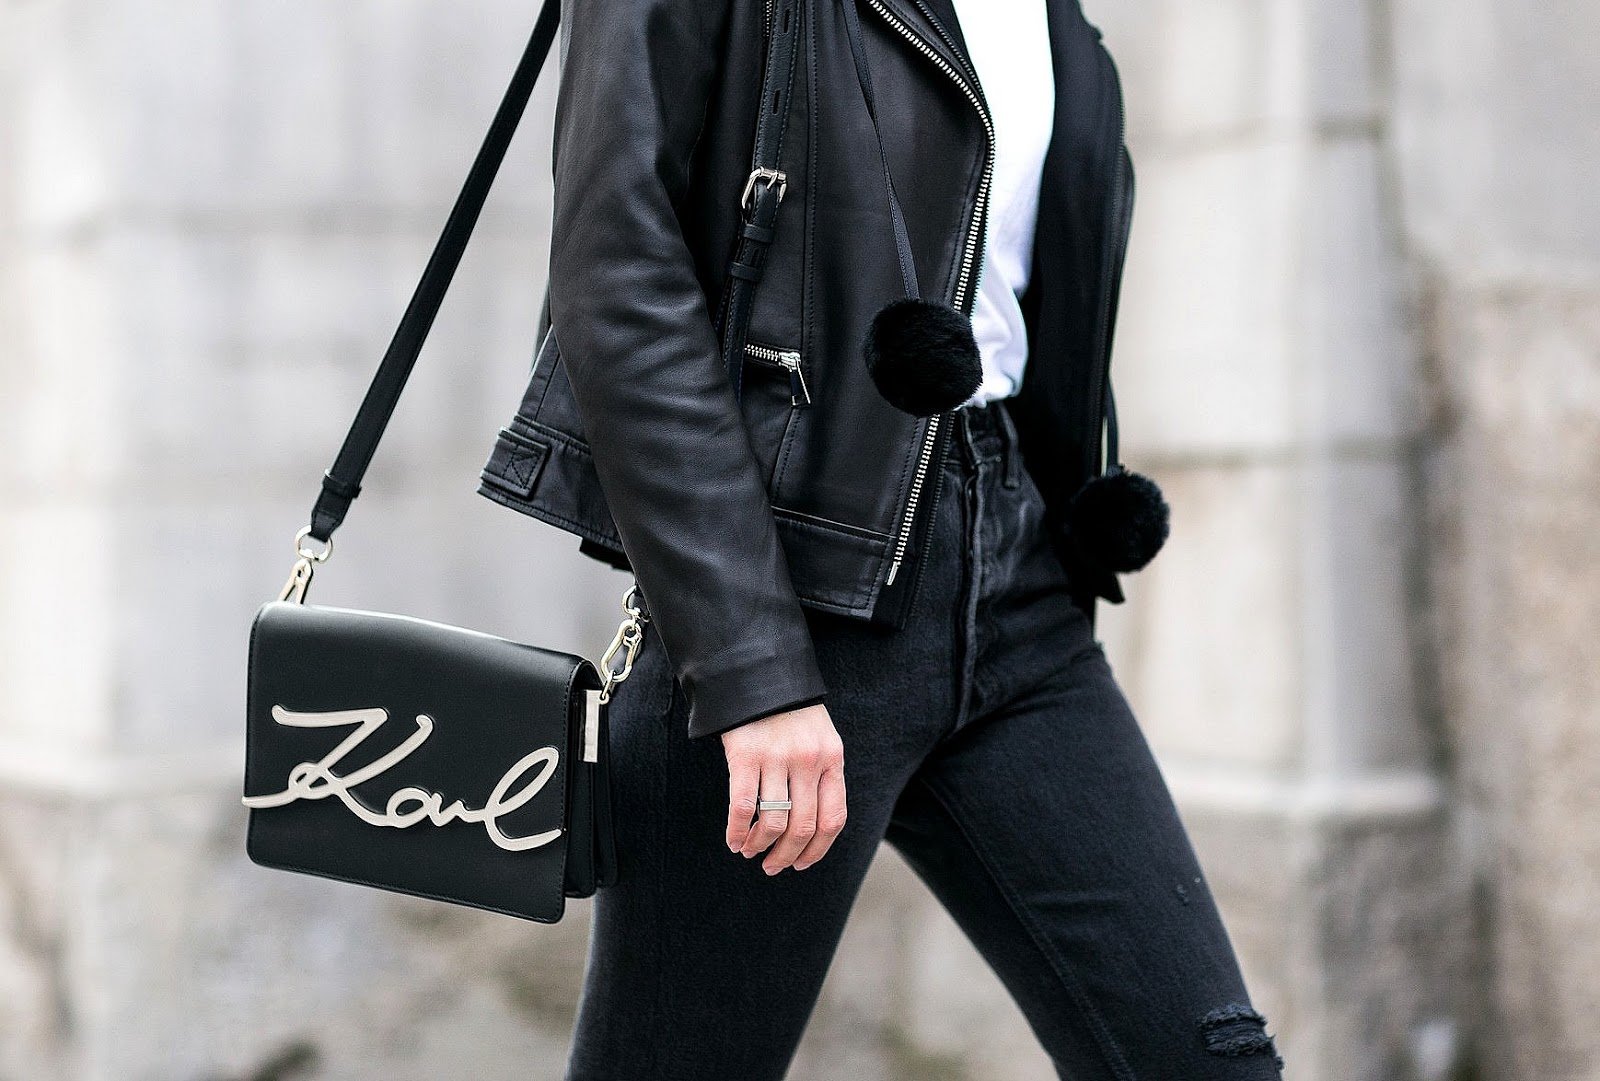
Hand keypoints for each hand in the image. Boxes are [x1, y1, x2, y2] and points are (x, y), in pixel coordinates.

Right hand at [721, 703, 846, 873]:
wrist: (759, 673)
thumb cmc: (790, 712)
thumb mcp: (819, 738)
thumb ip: (821, 774)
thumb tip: (813, 827)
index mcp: (832, 758)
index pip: (833, 818)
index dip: (818, 849)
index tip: (802, 863)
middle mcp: (809, 760)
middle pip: (804, 827)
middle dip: (788, 856)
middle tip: (773, 867)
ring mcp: (778, 757)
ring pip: (774, 822)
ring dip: (761, 846)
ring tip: (752, 852)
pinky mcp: (746, 755)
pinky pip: (743, 807)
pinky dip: (738, 831)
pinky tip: (735, 840)